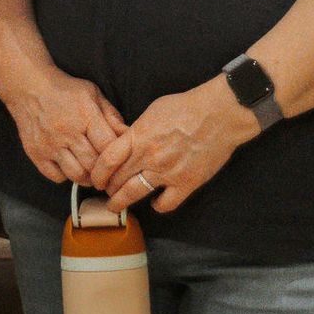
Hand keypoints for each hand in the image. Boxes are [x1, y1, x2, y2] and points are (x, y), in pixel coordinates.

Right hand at [9, 68, 126, 184]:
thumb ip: (111, 116)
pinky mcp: (36, 153)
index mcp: (85, 115)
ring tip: (90, 171)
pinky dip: (66, 175)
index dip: (116, 157)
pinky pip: (57, 177)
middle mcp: (67, 132)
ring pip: (76, 175)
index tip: (118, 159)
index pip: (108, 147)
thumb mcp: (93, 94)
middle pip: (94, 165)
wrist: (29, 87)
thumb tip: (128, 136)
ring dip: (87, 177)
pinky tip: (69, 165)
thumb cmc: (64, 90)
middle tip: (107, 171)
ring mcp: (50, 145)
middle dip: (103, 171)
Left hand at [93, 79, 256, 214]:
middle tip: (106, 191)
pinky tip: (155, 202)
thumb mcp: (153, 110)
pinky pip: (166, 204)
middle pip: (117, 179)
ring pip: (134, 194)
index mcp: (139, 136)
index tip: (95, 178)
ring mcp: (167, 172)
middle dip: (108, 188)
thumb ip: (137, 129)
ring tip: (116, 206)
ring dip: (121, 202)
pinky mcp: (186, 183)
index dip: (97, 172)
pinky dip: (158, 206)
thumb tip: (126, 141)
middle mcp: (149, 156)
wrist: (219, 114)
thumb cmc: (187, 107)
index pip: (107, 160)